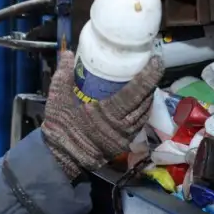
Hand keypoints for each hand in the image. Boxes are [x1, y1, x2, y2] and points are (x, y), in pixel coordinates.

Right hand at [41, 51, 163, 179]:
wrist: (61, 161)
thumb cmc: (60, 130)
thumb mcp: (57, 100)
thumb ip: (63, 75)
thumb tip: (67, 53)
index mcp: (109, 114)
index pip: (135, 92)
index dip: (148, 76)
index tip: (156, 60)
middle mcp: (123, 126)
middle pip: (145, 101)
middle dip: (151, 82)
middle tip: (151, 65)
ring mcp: (126, 136)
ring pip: (144, 112)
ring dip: (148, 96)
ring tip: (147, 80)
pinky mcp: (124, 142)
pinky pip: (139, 122)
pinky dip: (142, 109)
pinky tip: (139, 99)